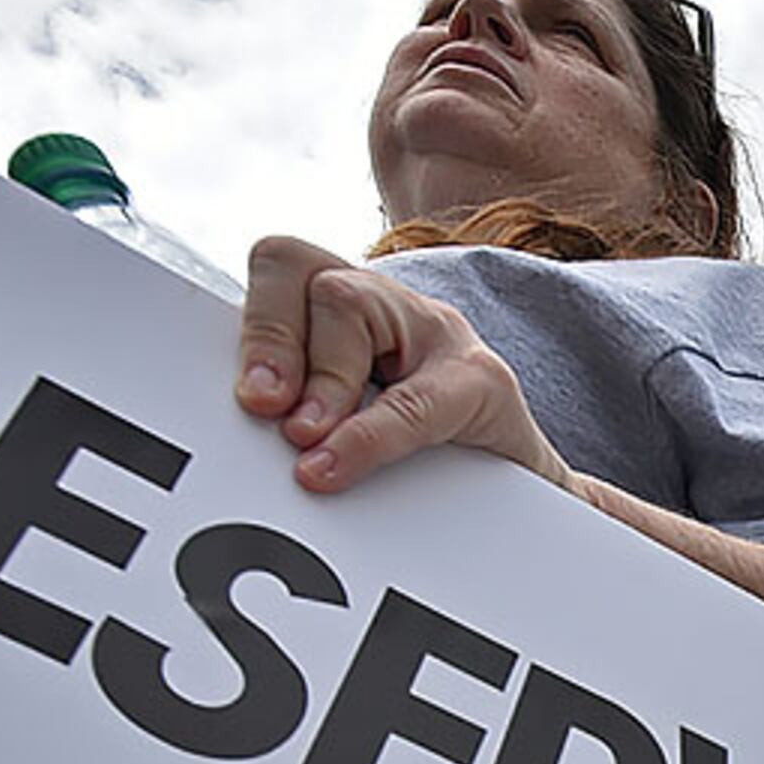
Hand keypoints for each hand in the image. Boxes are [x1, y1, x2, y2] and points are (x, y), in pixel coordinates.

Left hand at [237, 235, 571, 496]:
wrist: (525, 497)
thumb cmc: (422, 461)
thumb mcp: (340, 426)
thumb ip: (294, 411)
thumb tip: (237, 429)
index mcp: (350, 308)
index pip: (285, 266)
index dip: (258, 326)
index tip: (251, 400)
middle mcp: (395, 307)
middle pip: (315, 280)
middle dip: (279, 346)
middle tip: (270, 414)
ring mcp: (442, 336)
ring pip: (353, 307)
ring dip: (322, 381)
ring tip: (310, 449)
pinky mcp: (486, 382)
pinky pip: (418, 399)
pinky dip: (369, 437)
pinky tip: (338, 466)